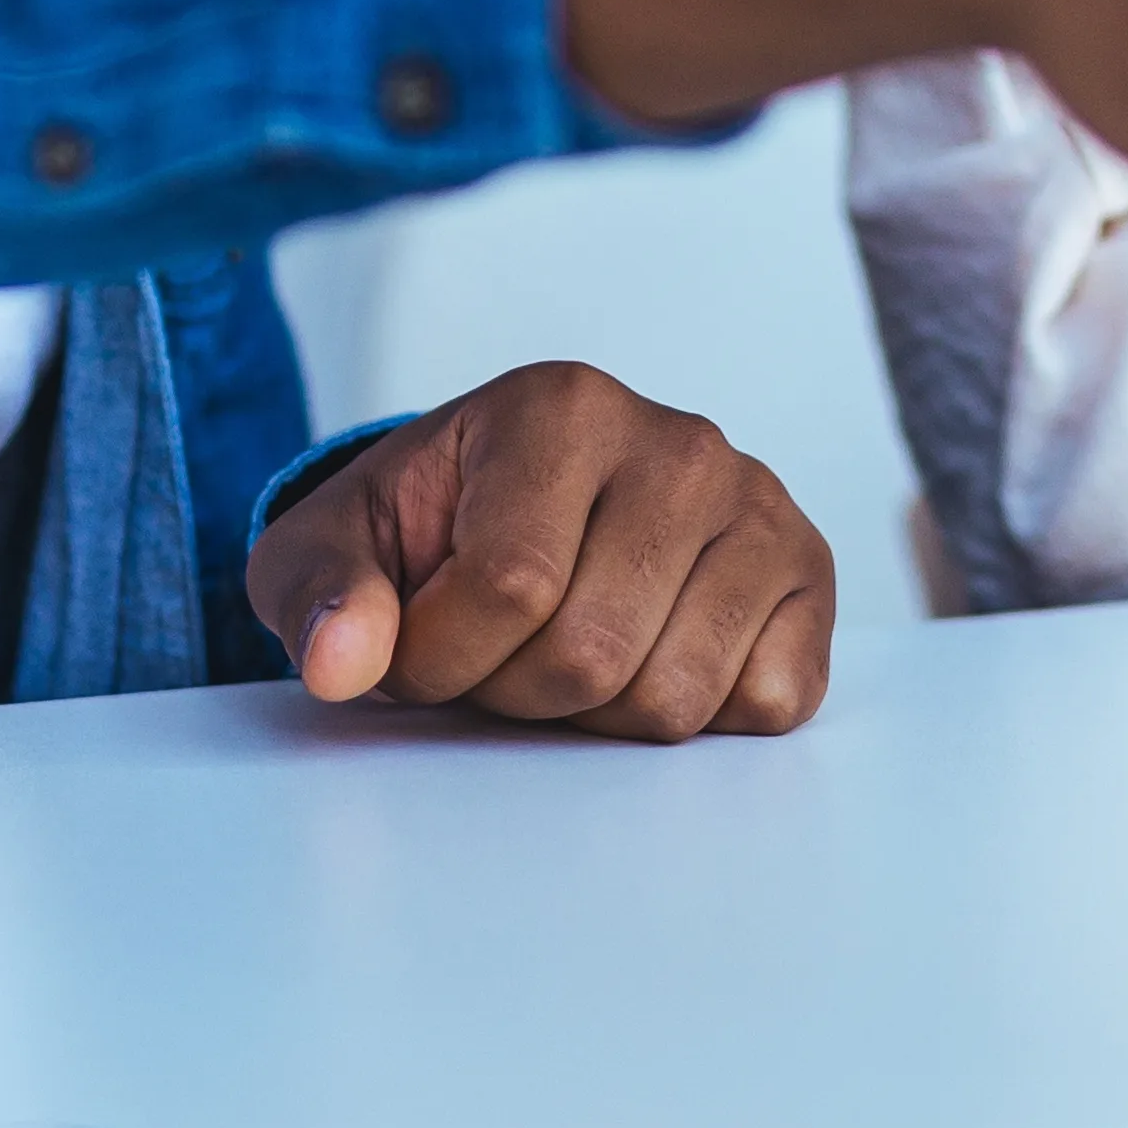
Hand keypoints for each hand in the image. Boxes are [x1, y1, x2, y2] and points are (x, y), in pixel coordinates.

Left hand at [246, 361, 837, 738]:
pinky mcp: (808, 577)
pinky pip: (762, 705)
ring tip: (566, 651)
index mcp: (561, 408)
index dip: (442, 659)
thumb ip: (318, 595)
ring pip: (675, 698)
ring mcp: (759, 508)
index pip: (509, 589)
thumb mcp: (331, 549)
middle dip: (517, 694)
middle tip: (497, 653)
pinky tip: (648, 656)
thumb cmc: (424, 536)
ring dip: (599, 719)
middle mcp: (680, 443)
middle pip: (593, 654)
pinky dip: (695, 715)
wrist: (510, 518)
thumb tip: (342, 663)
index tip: (417, 644)